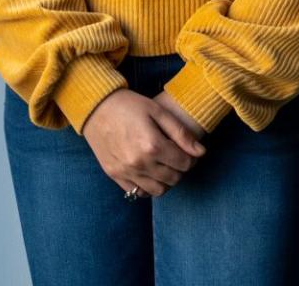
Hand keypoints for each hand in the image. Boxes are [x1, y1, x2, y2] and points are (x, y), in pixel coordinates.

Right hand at [82, 87, 206, 198]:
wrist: (96, 108)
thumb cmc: (129, 105)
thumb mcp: (158, 111)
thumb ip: (181, 133)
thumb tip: (201, 152)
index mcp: (152, 145)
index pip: (184, 164)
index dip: (191, 158)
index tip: (190, 152)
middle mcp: (140, 163)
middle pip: (173, 179)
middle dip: (180, 169)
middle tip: (178, 157)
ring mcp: (126, 172)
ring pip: (158, 190)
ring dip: (166, 180)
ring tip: (164, 165)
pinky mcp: (115, 176)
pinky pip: (138, 193)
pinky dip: (148, 186)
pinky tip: (149, 172)